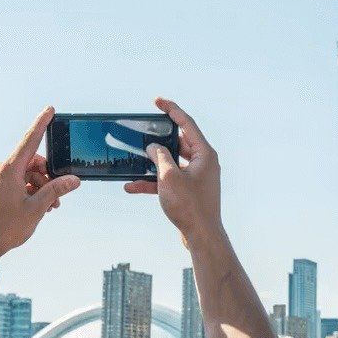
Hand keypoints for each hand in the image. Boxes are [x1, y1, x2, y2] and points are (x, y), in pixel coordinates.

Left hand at [0, 106, 80, 259]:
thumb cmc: (4, 228)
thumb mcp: (36, 209)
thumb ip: (55, 190)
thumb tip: (73, 180)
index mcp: (8, 170)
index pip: (30, 141)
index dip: (41, 124)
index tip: (49, 110)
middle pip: (31, 162)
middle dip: (47, 176)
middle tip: (57, 198)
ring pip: (24, 173)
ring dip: (39, 186)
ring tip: (47, 207)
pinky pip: (15, 180)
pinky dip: (27, 189)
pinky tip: (34, 206)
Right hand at [124, 98, 223, 245]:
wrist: (201, 236)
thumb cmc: (190, 206)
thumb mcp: (169, 176)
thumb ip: (159, 156)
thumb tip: (153, 147)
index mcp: (205, 153)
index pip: (187, 123)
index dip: (171, 109)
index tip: (157, 101)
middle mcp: (204, 163)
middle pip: (178, 142)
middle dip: (158, 139)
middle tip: (143, 131)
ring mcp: (197, 177)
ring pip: (171, 162)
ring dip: (152, 163)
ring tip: (134, 158)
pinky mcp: (189, 191)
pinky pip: (169, 180)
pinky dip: (153, 181)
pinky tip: (132, 186)